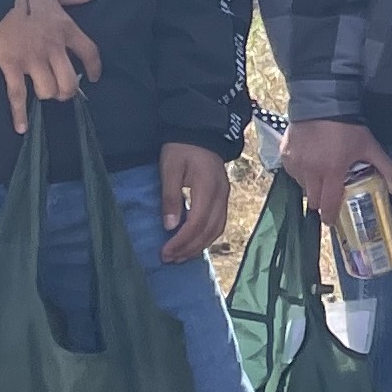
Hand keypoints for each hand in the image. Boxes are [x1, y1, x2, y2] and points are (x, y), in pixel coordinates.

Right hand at [0, 0, 100, 131]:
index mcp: (65, 29)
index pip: (90, 53)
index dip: (94, 67)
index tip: (94, 77)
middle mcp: (53, 49)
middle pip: (69, 80)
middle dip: (68, 90)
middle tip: (63, 91)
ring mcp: (32, 60)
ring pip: (48, 89)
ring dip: (47, 94)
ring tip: (43, 93)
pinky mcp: (11, 66)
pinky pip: (18, 95)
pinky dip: (19, 114)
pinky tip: (22, 128)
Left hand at [157, 143, 229, 262]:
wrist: (201, 132)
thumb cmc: (181, 148)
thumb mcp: (170, 169)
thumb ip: (171, 197)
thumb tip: (170, 226)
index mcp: (207, 188)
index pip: (197, 223)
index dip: (182, 241)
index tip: (165, 251)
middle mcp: (221, 195)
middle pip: (209, 231)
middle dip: (189, 248)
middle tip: (170, 259)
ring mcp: (225, 197)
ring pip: (217, 230)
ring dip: (199, 246)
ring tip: (180, 256)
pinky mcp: (223, 197)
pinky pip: (219, 223)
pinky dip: (207, 237)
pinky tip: (194, 242)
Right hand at [280, 118, 391, 230]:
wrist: (322, 102)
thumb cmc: (348, 127)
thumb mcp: (370, 146)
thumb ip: (385, 168)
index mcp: (332, 171)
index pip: (328, 204)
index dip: (330, 216)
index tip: (331, 221)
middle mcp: (311, 171)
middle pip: (313, 200)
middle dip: (320, 202)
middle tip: (328, 196)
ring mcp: (296, 163)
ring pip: (301, 186)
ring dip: (311, 186)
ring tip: (320, 176)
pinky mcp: (285, 154)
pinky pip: (291, 172)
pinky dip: (300, 173)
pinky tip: (309, 164)